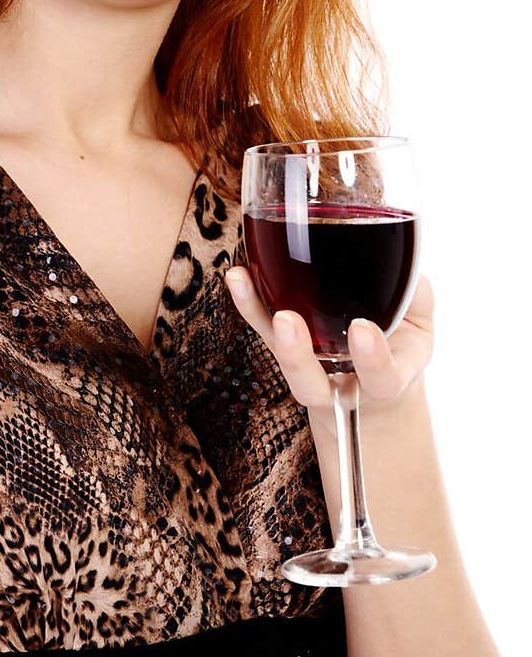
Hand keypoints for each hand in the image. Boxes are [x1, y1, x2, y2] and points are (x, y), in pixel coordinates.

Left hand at [224, 267, 434, 416]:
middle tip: (287, 321)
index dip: (373, 360)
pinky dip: (248, 301)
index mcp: (385, 380)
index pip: (382, 378)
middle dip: (296, 356)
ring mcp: (307, 363)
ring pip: (279, 353)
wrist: (372, 371)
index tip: (364, 331)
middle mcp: (338, 381)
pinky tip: (236, 276)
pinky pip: (263, 323)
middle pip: (310, 382)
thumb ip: (416, 298)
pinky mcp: (283, 340)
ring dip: (260, 316)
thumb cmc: (399, 341)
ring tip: (243, 282)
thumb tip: (408, 275)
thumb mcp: (420, 327)